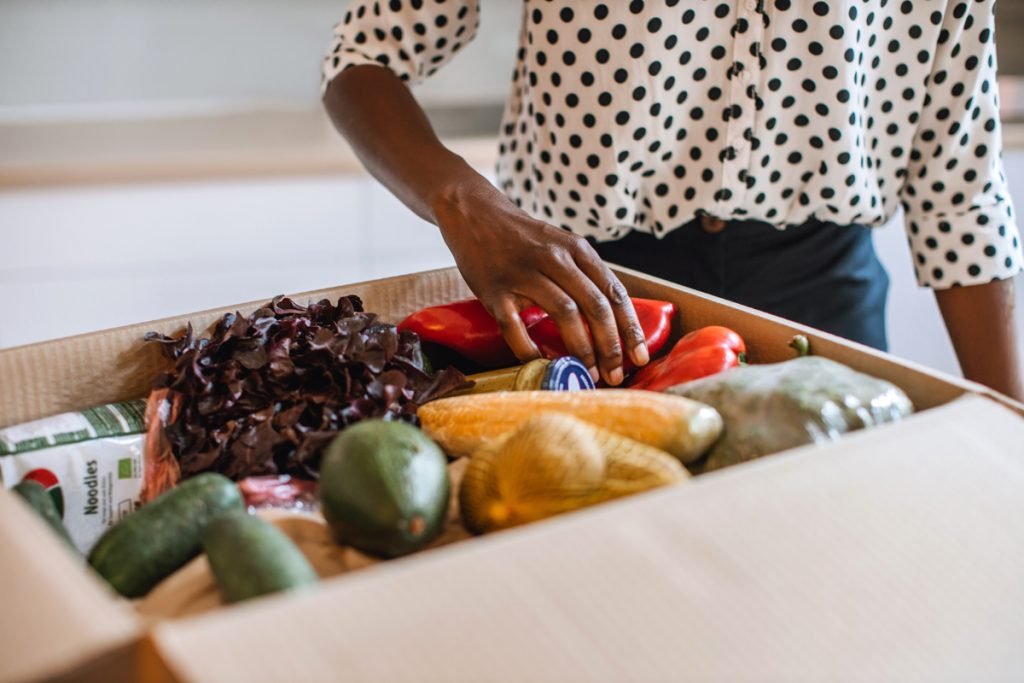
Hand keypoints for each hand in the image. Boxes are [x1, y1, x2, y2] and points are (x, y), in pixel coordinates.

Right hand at [431, 175, 648, 384]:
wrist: (475, 214)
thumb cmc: (523, 238)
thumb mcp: (561, 245)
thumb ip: (583, 276)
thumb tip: (609, 321)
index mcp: (576, 250)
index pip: (613, 292)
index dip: (630, 328)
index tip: (639, 356)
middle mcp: (554, 259)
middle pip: (594, 306)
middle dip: (610, 346)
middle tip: (615, 375)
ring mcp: (523, 273)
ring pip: (564, 314)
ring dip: (581, 350)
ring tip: (587, 374)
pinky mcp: (494, 289)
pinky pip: (515, 326)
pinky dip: (529, 349)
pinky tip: (539, 363)